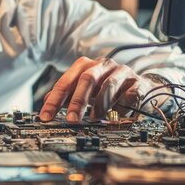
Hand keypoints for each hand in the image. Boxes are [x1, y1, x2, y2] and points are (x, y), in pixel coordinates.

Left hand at [39, 56, 163, 121]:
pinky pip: (129, 94)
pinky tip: (116, 115)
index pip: (66, 81)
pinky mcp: (138, 82)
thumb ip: (67, 93)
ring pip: (109, 85)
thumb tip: (46, 102)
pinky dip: (121, 106)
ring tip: (94, 118)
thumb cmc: (106, 86)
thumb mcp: (85, 88)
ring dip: (100, 104)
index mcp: (86, 65)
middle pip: (87, 79)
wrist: (138, 84)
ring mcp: (122, 72)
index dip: (54, 99)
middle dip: (78, 100)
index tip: (46, 116)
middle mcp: (103, 65)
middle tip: (71, 119)